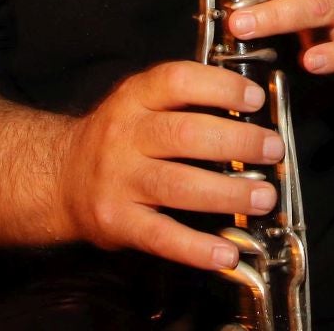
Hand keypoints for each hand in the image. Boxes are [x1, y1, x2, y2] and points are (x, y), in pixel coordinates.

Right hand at [57, 60, 284, 271]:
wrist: (60, 177)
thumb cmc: (118, 139)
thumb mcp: (141, 103)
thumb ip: (186, 100)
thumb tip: (252, 108)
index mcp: (134, 98)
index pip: (177, 81)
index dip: (220, 88)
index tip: (254, 100)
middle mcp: (124, 136)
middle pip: (185, 134)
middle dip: (237, 142)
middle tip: (273, 150)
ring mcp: (118, 180)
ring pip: (177, 185)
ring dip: (227, 193)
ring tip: (262, 198)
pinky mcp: (117, 221)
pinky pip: (161, 236)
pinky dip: (197, 248)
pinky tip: (227, 252)